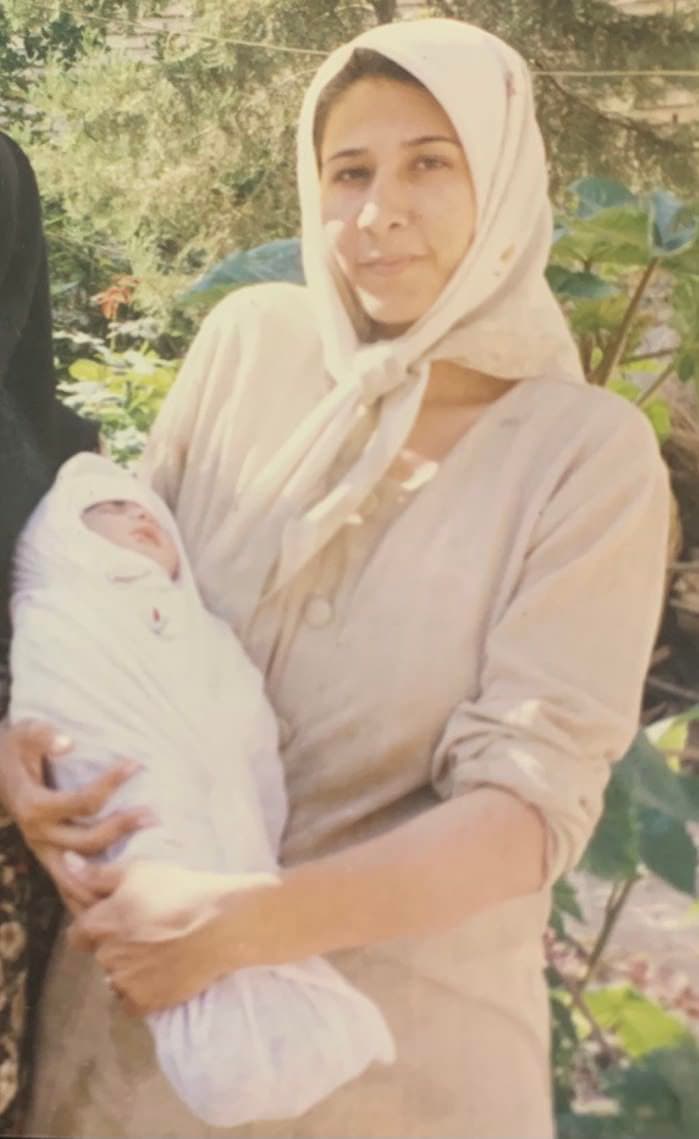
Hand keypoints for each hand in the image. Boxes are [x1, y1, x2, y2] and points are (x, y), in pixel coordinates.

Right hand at [0, 719, 152, 912]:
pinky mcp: (50, 860)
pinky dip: (90, 902)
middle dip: (122, 829)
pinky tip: (117, 912)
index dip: (109, 784)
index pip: (81, 802)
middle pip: (87, 843)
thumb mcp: (24, 734)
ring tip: (147, 873)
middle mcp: (39, 836)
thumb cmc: (17, 749)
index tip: (135, 764)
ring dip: (110, 877)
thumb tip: (67, 742)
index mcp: (34, 807)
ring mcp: (44, 853)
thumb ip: (43, 737)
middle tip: (153, 815)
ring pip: (78, 879)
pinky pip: (70, 889)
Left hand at [67, 860, 277, 1014]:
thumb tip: (69, 867)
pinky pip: (133, 1002)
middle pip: (102, 955)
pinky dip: (143, 991)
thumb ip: (100, 874)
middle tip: (147, 931)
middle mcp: (106, 957)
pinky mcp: (146, 1002)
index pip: (78, 934)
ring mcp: (125, 983)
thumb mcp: (139, 870)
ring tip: (160, 952)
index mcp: (99, 925)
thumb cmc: (178, 891)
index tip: (117, 919)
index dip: (95, 926)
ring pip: (118, 979)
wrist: (219, 925)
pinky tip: (163, 974)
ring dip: (131, 969)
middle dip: (117, 946)